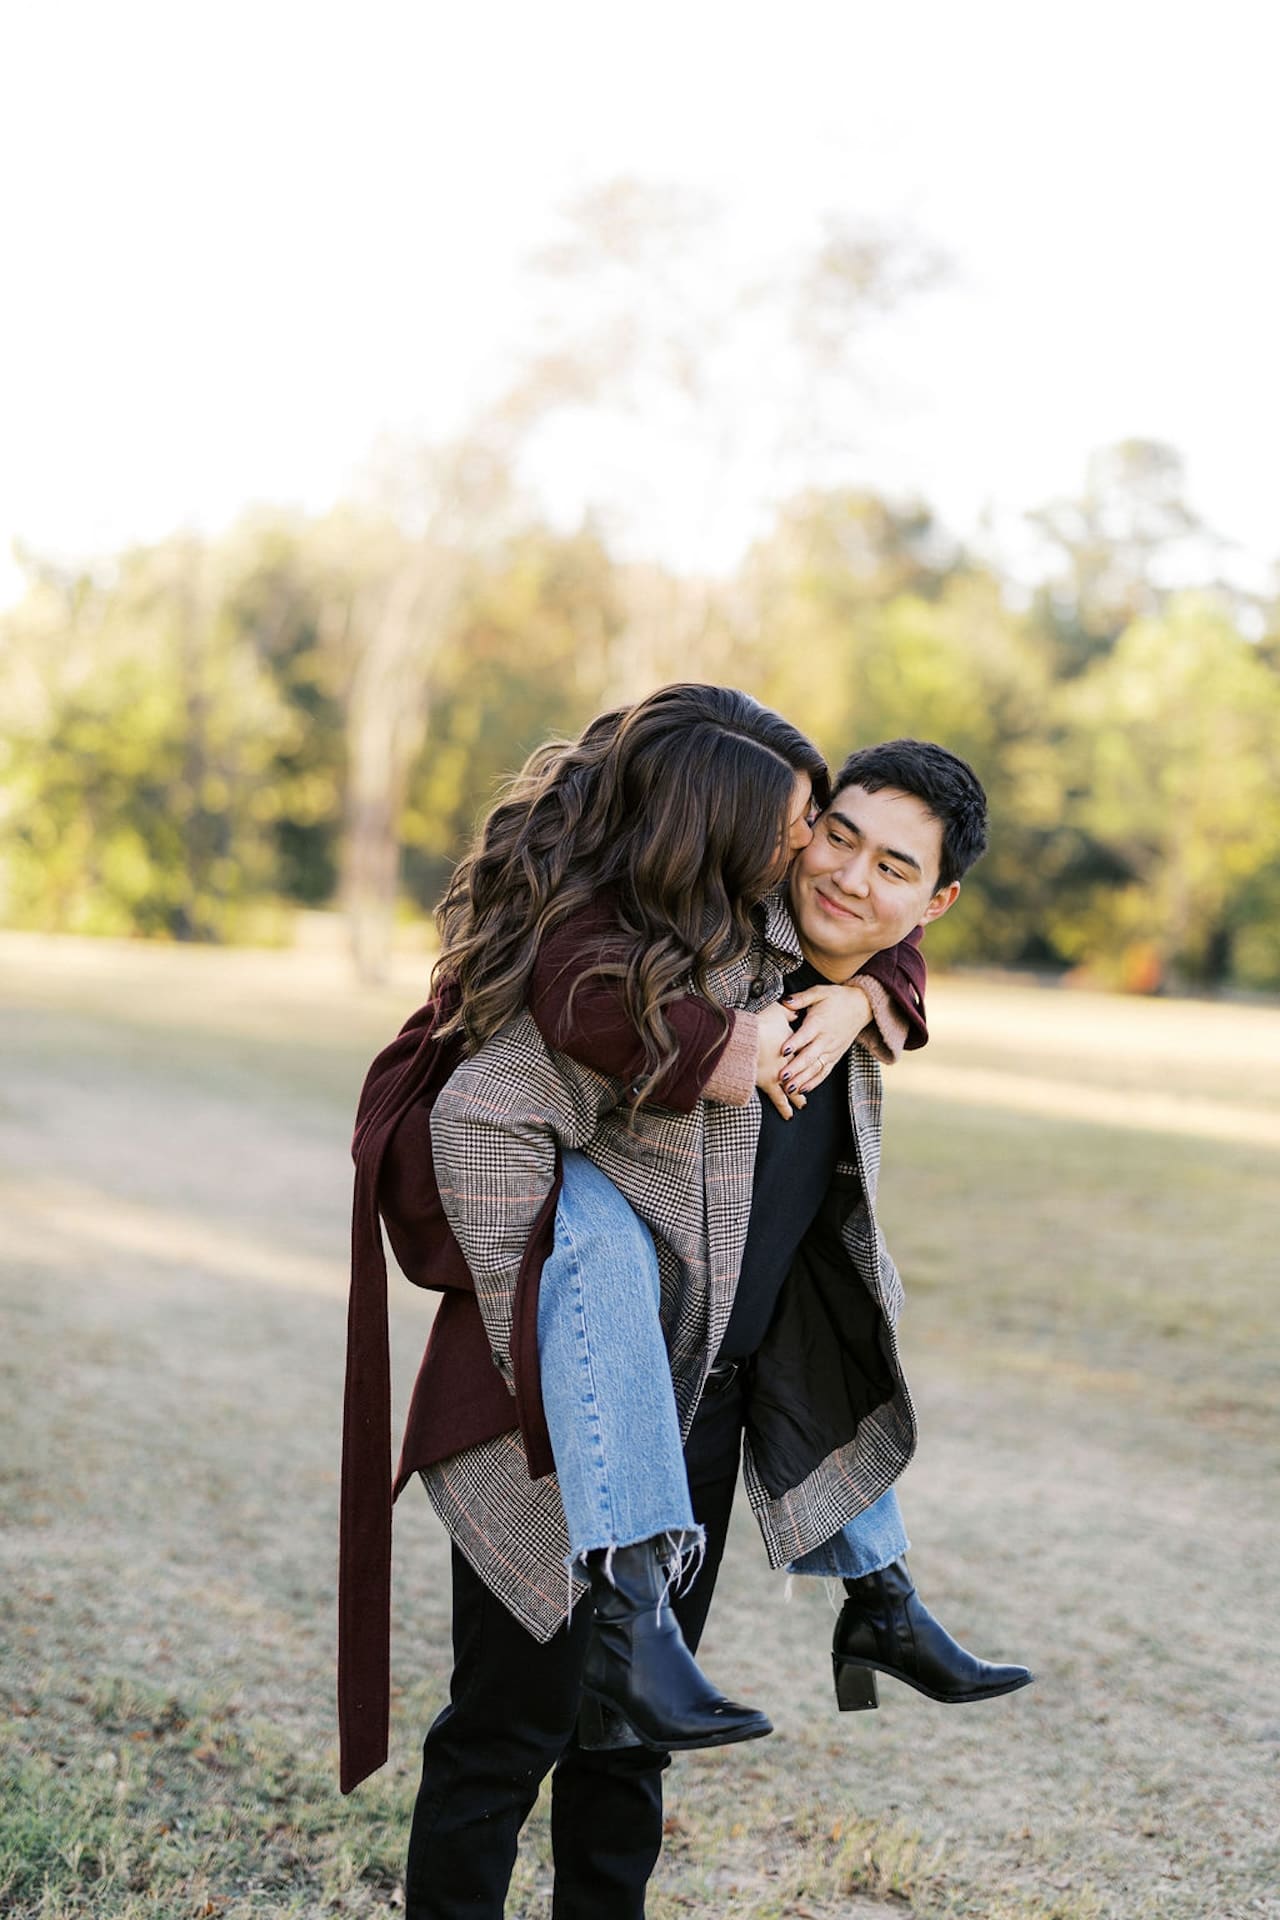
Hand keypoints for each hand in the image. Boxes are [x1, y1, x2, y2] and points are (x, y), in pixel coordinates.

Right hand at [754, 999, 798, 1119]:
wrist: (745, 1039)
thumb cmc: (760, 1025)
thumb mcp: (777, 1012)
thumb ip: (789, 1012)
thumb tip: (795, 1009)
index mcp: (794, 1045)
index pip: (804, 1054)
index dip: (807, 1059)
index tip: (812, 1063)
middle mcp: (790, 1063)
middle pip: (801, 1074)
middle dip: (804, 1082)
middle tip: (809, 1090)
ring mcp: (779, 1075)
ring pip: (792, 1089)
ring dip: (797, 1098)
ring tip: (802, 1105)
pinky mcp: (767, 1084)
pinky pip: (778, 1098)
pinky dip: (783, 1107)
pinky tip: (788, 1115)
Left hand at [777, 982, 870, 1099]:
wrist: (861, 1006)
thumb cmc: (837, 999)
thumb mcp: (819, 992)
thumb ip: (801, 998)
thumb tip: (785, 1001)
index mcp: (819, 1022)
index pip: (806, 1035)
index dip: (795, 1042)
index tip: (783, 1050)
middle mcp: (826, 1039)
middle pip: (809, 1056)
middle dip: (795, 1068)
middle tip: (782, 1077)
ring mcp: (832, 1050)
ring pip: (816, 1068)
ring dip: (802, 1079)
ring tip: (789, 1089)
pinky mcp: (835, 1057)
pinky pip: (824, 1072)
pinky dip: (814, 1082)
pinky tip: (803, 1089)